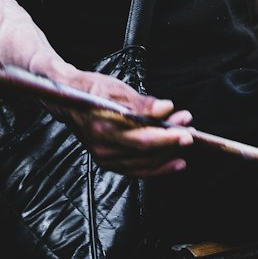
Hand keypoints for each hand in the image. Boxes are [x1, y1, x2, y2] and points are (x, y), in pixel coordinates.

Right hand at [49, 66, 193, 178]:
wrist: (67, 100)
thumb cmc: (92, 90)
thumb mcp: (118, 89)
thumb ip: (143, 103)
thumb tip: (165, 109)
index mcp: (103, 125)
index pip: (142, 138)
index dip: (166, 137)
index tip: (185, 130)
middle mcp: (102, 146)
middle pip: (145, 152)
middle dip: (172, 143)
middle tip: (191, 131)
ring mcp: (104, 157)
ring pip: (143, 164)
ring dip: (168, 154)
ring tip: (185, 140)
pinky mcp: (108, 162)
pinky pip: (137, 170)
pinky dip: (157, 167)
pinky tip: (174, 161)